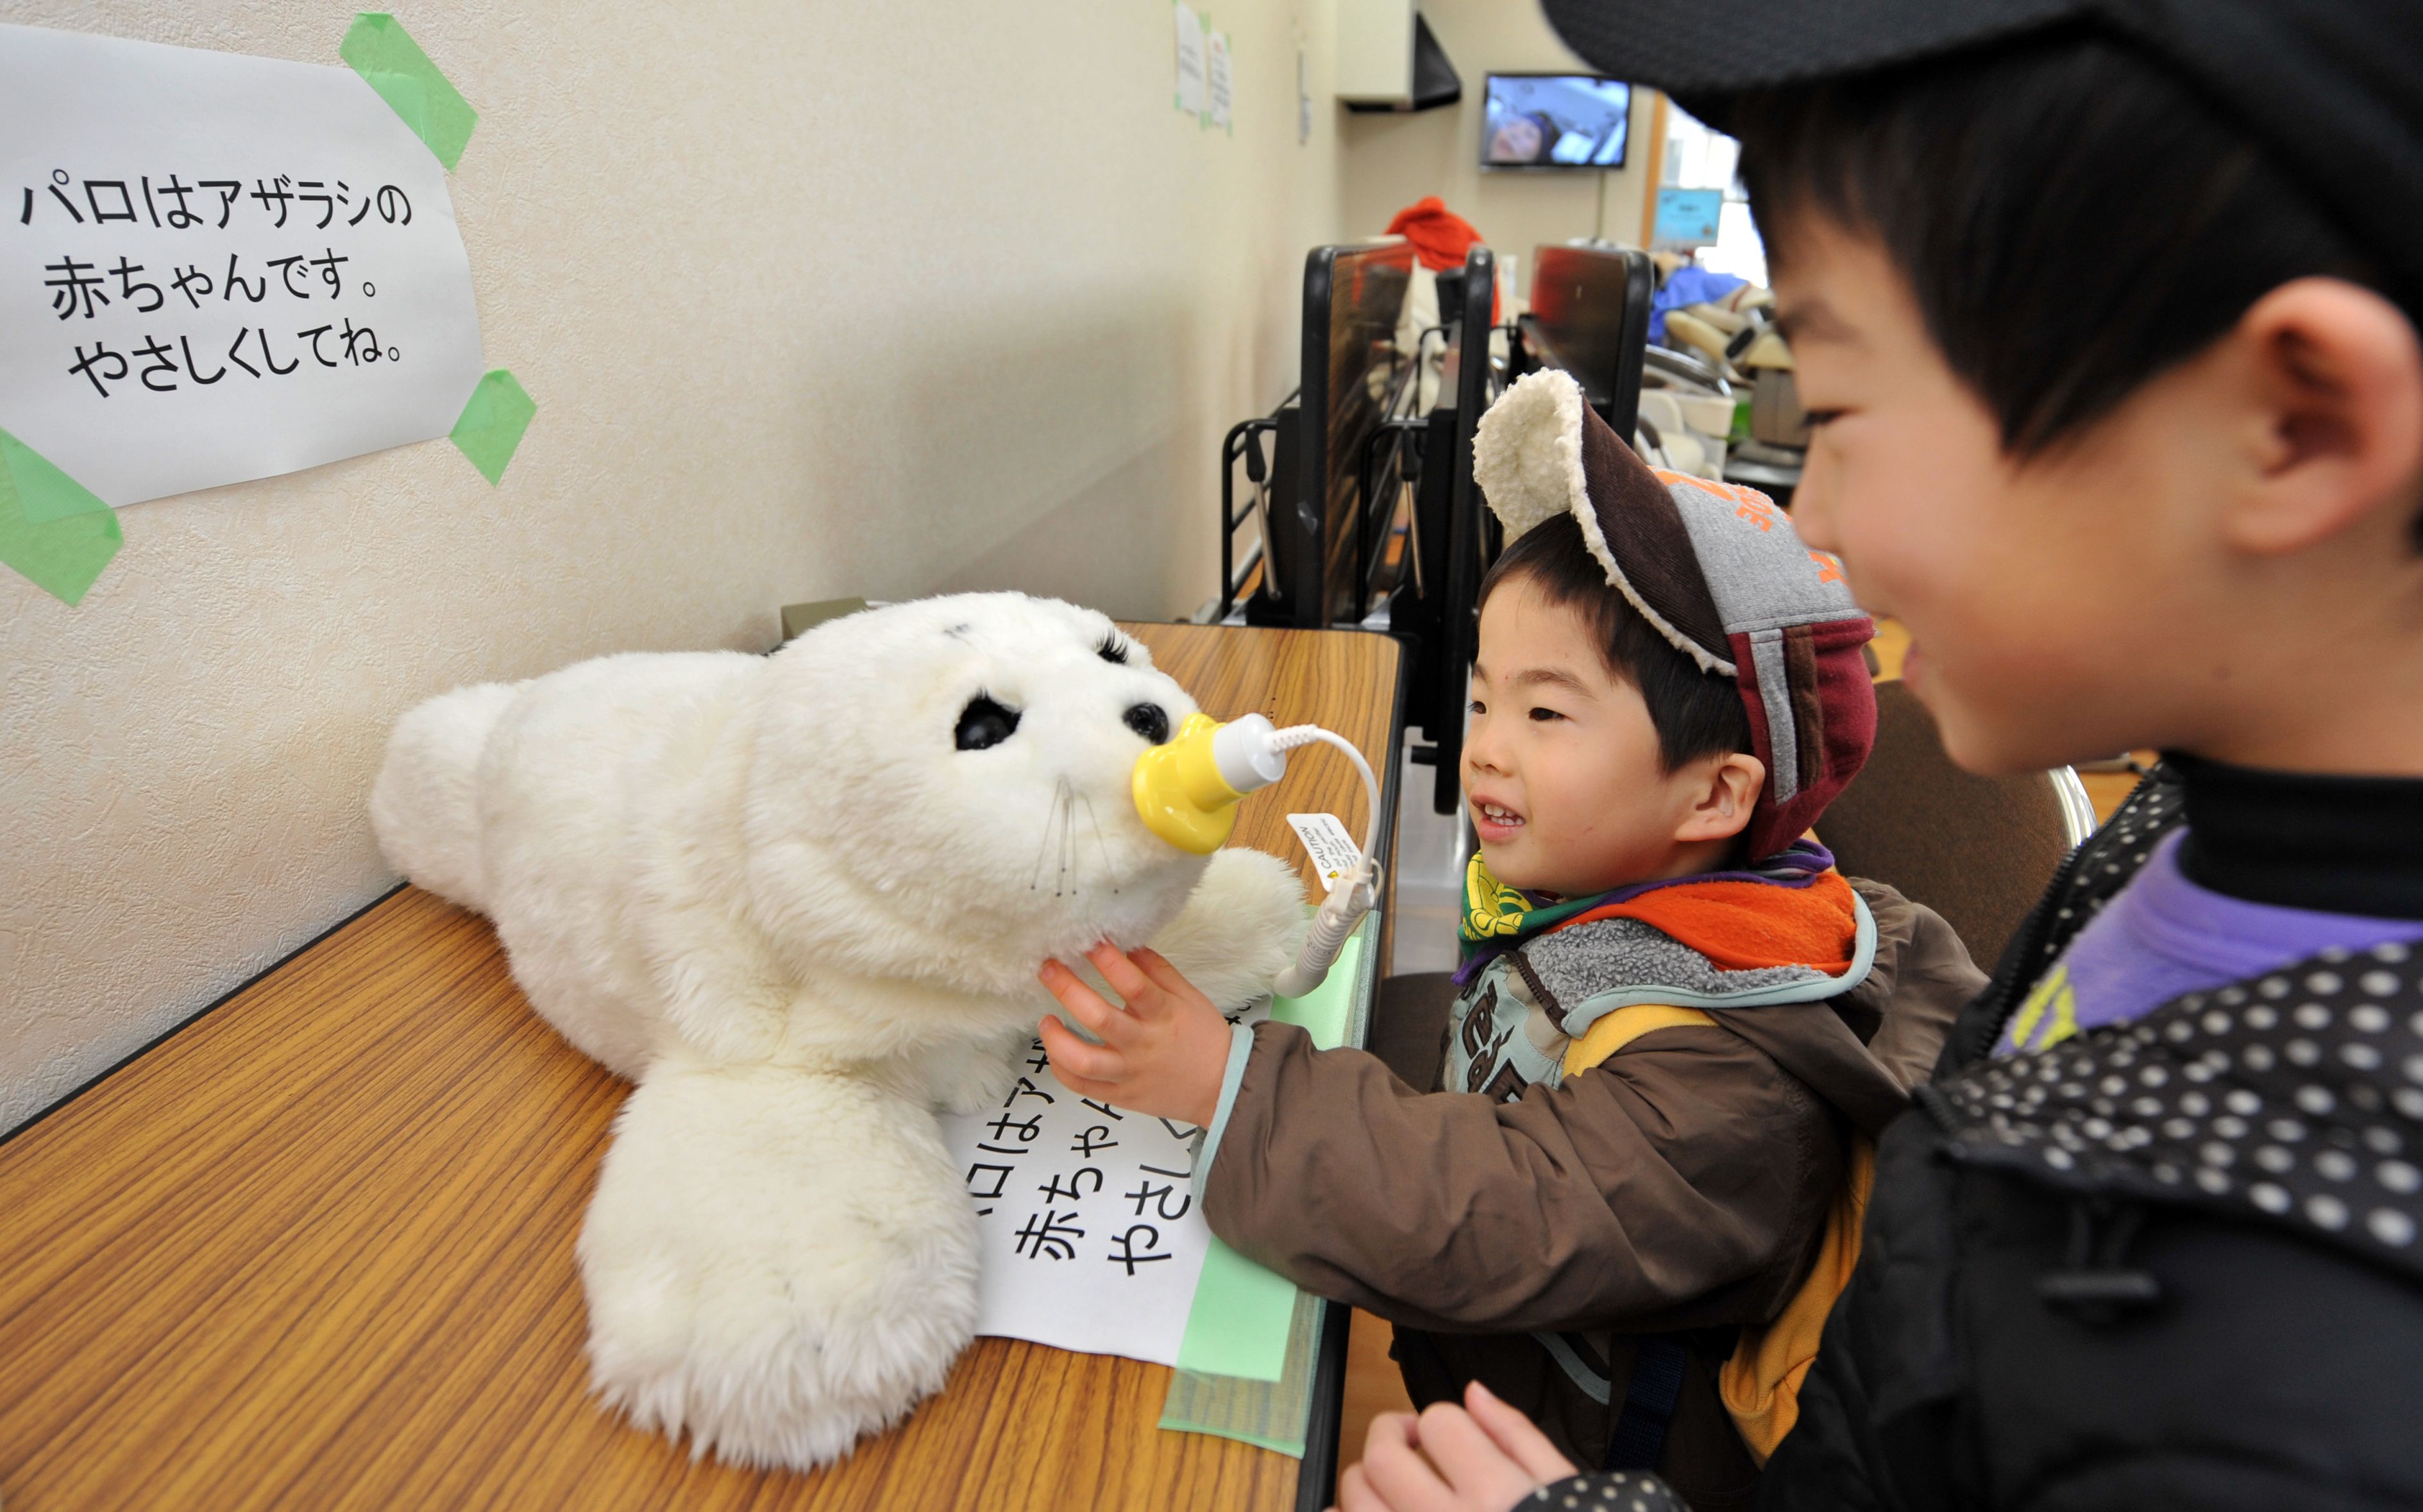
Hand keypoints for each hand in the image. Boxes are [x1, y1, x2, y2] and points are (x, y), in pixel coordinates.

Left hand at [1036, 944, 1232, 1127]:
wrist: (1221, 1087)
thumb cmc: (1204, 1037)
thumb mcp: (1188, 996)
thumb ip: (1157, 970)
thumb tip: (1127, 944)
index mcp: (1164, 1015)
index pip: (1134, 984)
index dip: (1108, 960)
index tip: (1090, 940)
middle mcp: (1143, 1044)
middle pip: (1099, 1018)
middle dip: (1068, 989)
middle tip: (1048, 969)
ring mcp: (1129, 1073)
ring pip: (1084, 1061)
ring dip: (1057, 1038)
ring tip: (1046, 1019)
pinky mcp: (1120, 1095)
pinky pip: (1082, 1086)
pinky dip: (1061, 1068)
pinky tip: (1055, 1049)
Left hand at [1333, 1381, 1576, 1511]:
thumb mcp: (1561, 1486)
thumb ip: (1516, 1435)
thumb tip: (1474, 1394)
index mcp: (1495, 1494)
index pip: (1438, 1423)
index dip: (1441, 1422)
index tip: (1450, 1437)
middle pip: (1384, 1455)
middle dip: (1389, 1435)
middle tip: (1408, 1442)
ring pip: (1356, 1497)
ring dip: (1365, 1477)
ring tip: (1390, 1482)